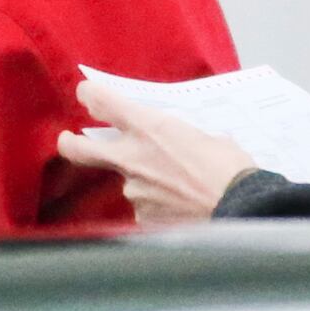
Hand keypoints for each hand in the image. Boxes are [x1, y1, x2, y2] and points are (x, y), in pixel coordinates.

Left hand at [55, 75, 261, 225]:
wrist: (241, 209)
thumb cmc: (231, 170)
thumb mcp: (207, 137)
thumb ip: (180, 136)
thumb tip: (178, 143)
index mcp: (150, 127)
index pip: (103, 102)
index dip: (90, 95)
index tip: (87, 94)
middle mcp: (133, 157)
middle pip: (80, 149)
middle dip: (70, 142)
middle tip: (68, 139)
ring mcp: (134, 189)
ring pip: (128, 181)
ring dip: (146, 181)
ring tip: (181, 187)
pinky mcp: (142, 216)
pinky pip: (145, 206)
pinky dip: (160, 204)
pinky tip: (183, 206)